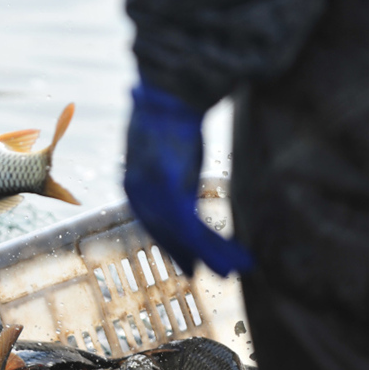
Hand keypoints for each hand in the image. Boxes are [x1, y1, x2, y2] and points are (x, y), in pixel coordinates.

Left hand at [124, 80, 252, 276]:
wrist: (167, 97)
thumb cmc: (168, 116)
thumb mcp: (162, 149)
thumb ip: (165, 172)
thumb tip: (177, 181)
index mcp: (132, 183)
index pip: (152, 222)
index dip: (170, 243)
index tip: (184, 259)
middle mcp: (139, 194)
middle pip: (165, 234)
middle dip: (186, 254)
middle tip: (203, 273)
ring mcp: (155, 196)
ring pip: (185, 237)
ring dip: (212, 255)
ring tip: (233, 270)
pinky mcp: (173, 194)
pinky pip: (195, 230)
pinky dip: (216, 247)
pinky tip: (236, 256)